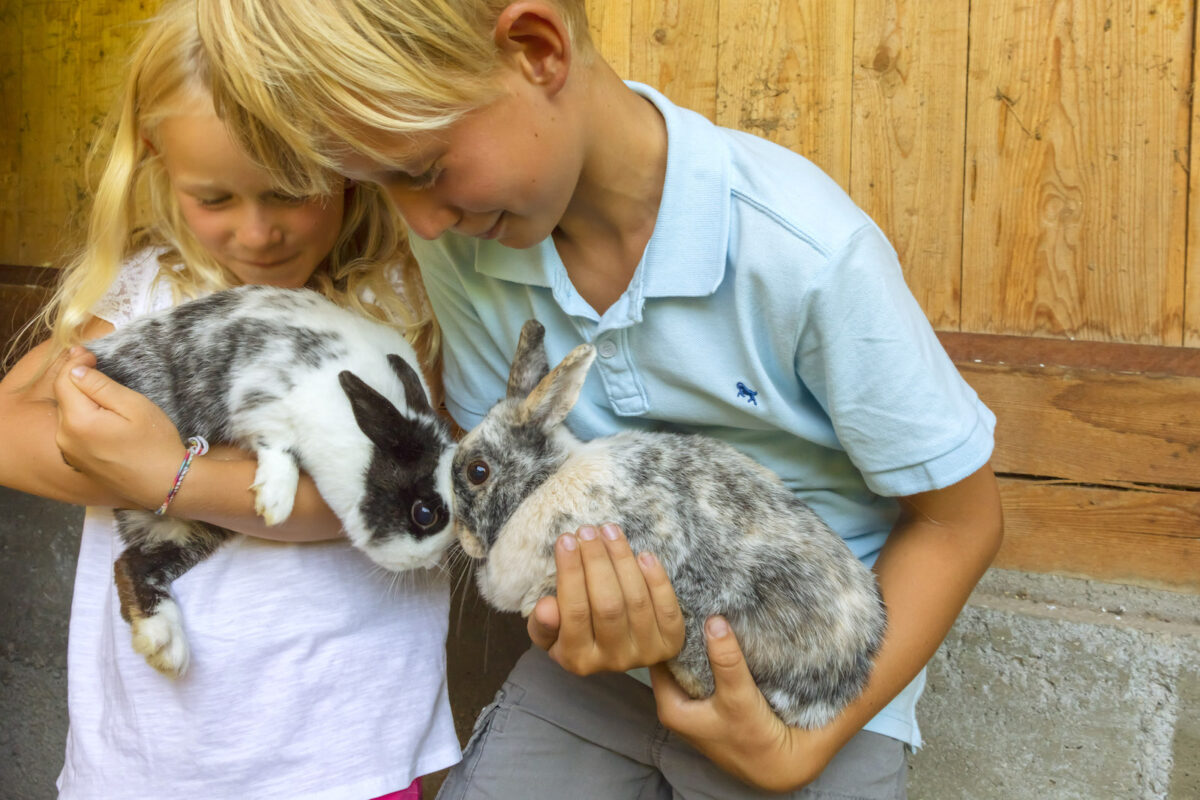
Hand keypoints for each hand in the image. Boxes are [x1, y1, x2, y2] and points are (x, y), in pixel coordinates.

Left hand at [53, 347, 187, 508]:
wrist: (165, 484)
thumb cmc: (155, 443)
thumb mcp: (134, 406)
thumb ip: (101, 386)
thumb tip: (76, 370)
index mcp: (78, 421)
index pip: (64, 381)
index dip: (74, 362)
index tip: (90, 352)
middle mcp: (65, 438)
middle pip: (63, 398)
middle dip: (74, 378)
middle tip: (92, 361)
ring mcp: (69, 453)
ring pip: (67, 414)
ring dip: (78, 398)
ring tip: (96, 385)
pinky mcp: (77, 462)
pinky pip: (72, 431)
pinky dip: (80, 416)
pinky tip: (98, 414)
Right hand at [527, 523, 684, 674]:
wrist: (618, 649)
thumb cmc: (578, 633)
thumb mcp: (551, 633)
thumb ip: (543, 624)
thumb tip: (546, 607)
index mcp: (577, 659)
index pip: (574, 611)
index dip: (570, 573)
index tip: (566, 540)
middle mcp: (612, 660)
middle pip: (607, 604)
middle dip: (597, 561)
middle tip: (588, 531)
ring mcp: (645, 653)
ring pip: (636, 601)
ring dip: (623, 561)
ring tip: (610, 531)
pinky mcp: (670, 642)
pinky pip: (667, 608)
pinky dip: (657, 580)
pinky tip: (643, 555)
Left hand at [649, 616, 836, 792]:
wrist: (783, 766)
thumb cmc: (754, 740)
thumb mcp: (737, 699)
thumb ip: (726, 662)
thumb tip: (714, 622)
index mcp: (670, 706)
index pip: (657, 657)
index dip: (664, 630)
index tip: (677, 601)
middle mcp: (678, 703)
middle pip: (673, 656)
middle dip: (683, 630)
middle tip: (694, 597)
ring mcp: (697, 700)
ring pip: (692, 660)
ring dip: (700, 639)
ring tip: (708, 604)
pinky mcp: (716, 698)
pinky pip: (709, 666)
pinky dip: (714, 650)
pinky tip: (723, 626)